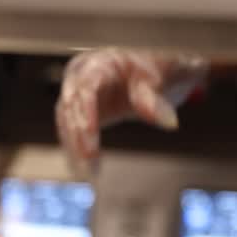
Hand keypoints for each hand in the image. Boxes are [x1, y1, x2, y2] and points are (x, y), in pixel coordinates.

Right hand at [55, 49, 207, 173]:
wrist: (150, 73)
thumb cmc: (153, 71)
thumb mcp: (158, 81)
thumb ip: (155, 100)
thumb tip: (170, 123)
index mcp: (100, 63)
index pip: (86, 89)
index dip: (86, 114)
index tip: (91, 138)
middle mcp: (81, 76)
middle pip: (71, 107)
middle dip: (78, 136)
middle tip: (89, 161)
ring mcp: (76, 95)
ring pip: (66, 122)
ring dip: (75, 148)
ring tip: (88, 173)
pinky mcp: (78, 113)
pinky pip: (71, 132)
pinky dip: (76, 150)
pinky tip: (83, 170)